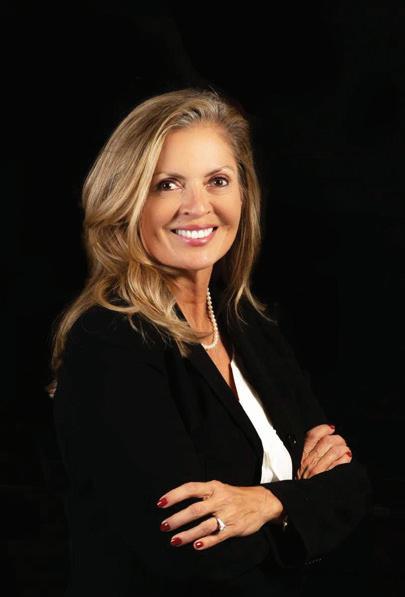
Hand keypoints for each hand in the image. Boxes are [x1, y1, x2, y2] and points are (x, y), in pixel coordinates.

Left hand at [157, 479, 283, 550]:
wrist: (262, 502)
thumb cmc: (235, 495)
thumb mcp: (219, 488)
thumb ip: (202, 494)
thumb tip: (177, 500)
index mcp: (213, 487)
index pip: (190, 488)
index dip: (174, 495)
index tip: (161, 503)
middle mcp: (219, 500)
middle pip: (194, 510)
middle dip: (177, 519)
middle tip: (164, 526)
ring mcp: (227, 514)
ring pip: (204, 526)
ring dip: (188, 534)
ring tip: (174, 540)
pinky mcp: (234, 528)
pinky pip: (218, 536)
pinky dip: (206, 542)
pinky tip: (196, 545)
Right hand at [296, 424, 351, 479]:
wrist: (300, 500)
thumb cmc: (301, 482)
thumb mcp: (299, 465)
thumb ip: (308, 453)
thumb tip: (324, 439)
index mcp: (301, 455)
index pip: (313, 435)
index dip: (324, 429)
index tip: (331, 428)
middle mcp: (309, 460)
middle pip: (327, 441)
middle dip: (338, 439)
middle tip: (341, 442)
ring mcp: (318, 469)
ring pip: (335, 450)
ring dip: (344, 448)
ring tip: (345, 451)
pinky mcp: (326, 478)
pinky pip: (340, 463)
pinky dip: (346, 458)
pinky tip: (347, 458)